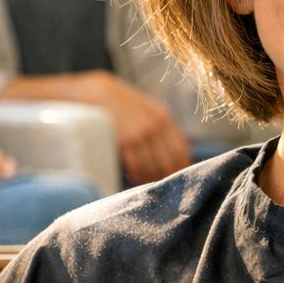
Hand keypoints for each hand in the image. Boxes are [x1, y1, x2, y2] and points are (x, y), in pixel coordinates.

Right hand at [80, 71, 191, 185]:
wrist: (99, 93)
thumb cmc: (125, 105)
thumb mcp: (149, 109)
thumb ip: (165, 127)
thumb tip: (184, 148)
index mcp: (164, 119)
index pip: (181, 150)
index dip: (182, 168)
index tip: (181, 179)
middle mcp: (155, 126)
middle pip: (169, 161)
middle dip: (168, 177)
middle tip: (165, 189)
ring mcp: (140, 134)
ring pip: (152, 167)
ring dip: (151, 179)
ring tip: (148, 185)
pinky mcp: (125, 141)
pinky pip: (136, 166)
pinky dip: (137, 176)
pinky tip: (135, 179)